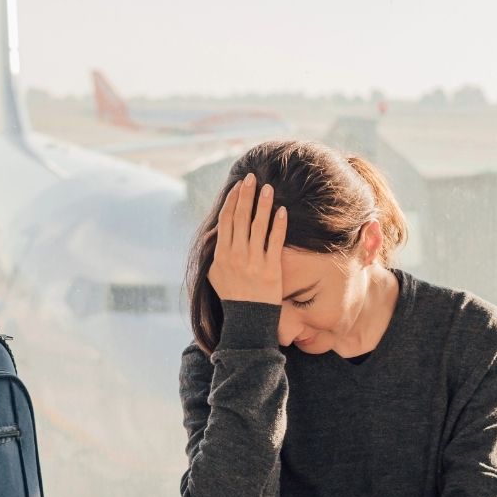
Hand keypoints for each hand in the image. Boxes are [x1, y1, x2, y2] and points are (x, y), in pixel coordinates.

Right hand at [208, 173, 286, 304]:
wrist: (247, 319)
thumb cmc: (231, 295)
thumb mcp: (215, 274)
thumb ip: (214, 252)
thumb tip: (214, 232)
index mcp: (221, 255)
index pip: (226, 220)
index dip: (232, 200)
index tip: (238, 186)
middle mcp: (236, 255)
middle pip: (241, 218)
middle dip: (246, 195)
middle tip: (252, 177)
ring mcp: (253, 261)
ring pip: (258, 226)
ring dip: (263, 204)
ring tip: (268, 188)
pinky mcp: (270, 268)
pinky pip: (275, 242)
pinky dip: (278, 225)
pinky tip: (282, 211)